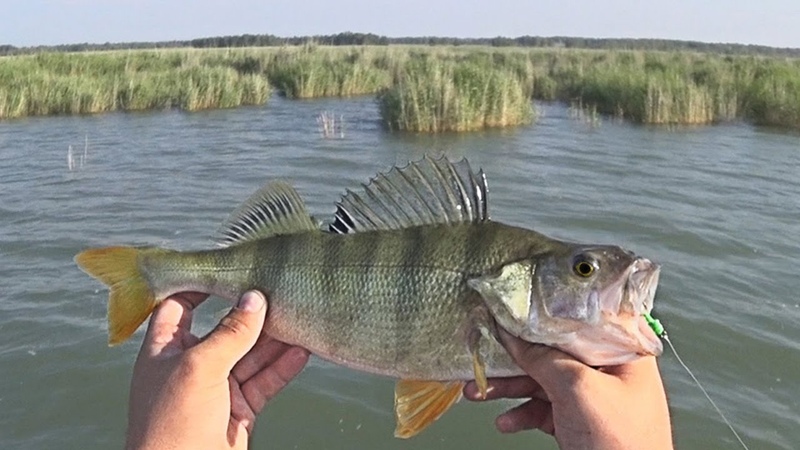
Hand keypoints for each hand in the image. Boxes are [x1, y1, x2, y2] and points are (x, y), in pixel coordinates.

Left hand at [125, 291, 309, 449]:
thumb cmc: (171, 426)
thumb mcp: (199, 368)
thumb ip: (230, 332)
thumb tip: (255, 299)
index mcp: (165, 351)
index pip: (179, 305)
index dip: (200, 285)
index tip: (229, 267)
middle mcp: (190, 366)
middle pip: (224, 329)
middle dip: (251, 313)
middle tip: (280, 291)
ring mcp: (216, 389)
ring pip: (250, 356)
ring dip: (274, 340)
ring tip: (300, 317)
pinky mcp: (238, 410)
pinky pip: (264, 382)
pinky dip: (283, 368)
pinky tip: (303, 352)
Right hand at [464, 329, 672, 449]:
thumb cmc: (622, 443)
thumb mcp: (577, 389)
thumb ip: (543, 358)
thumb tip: (513, 335)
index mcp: (622, 352)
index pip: (578, 319)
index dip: (543, 313)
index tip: (511, 307)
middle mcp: (609, 371)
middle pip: (553, 352)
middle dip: (514, 357)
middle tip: (485, 353)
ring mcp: (593, 399)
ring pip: (542, 382)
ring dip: (509, 388)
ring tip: (478, 393)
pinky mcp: (579, 423)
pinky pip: (543, 410)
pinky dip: (521, 414)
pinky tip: (505, 422)